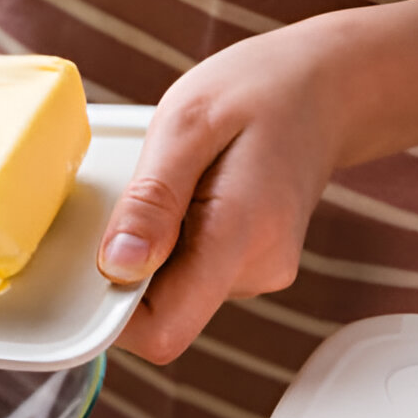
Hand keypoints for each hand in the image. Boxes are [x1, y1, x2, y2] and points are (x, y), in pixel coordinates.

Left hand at [96, 0, 417, 363]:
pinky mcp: (248, 267)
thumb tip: (116, 267)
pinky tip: (188, 195)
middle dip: (129, 267)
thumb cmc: (258, 92)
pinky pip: (188, 273)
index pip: (164, 330)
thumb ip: (151, 200)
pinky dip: (171, 241)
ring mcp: (256, 273)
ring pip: (172, 292)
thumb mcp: (187, 124)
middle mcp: (255, 270)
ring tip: (174, 185)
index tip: (93, 265)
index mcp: (240, 237)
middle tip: (141, 195)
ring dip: (150, 249)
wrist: (325, 87)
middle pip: (161, 313)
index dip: (114, 316)